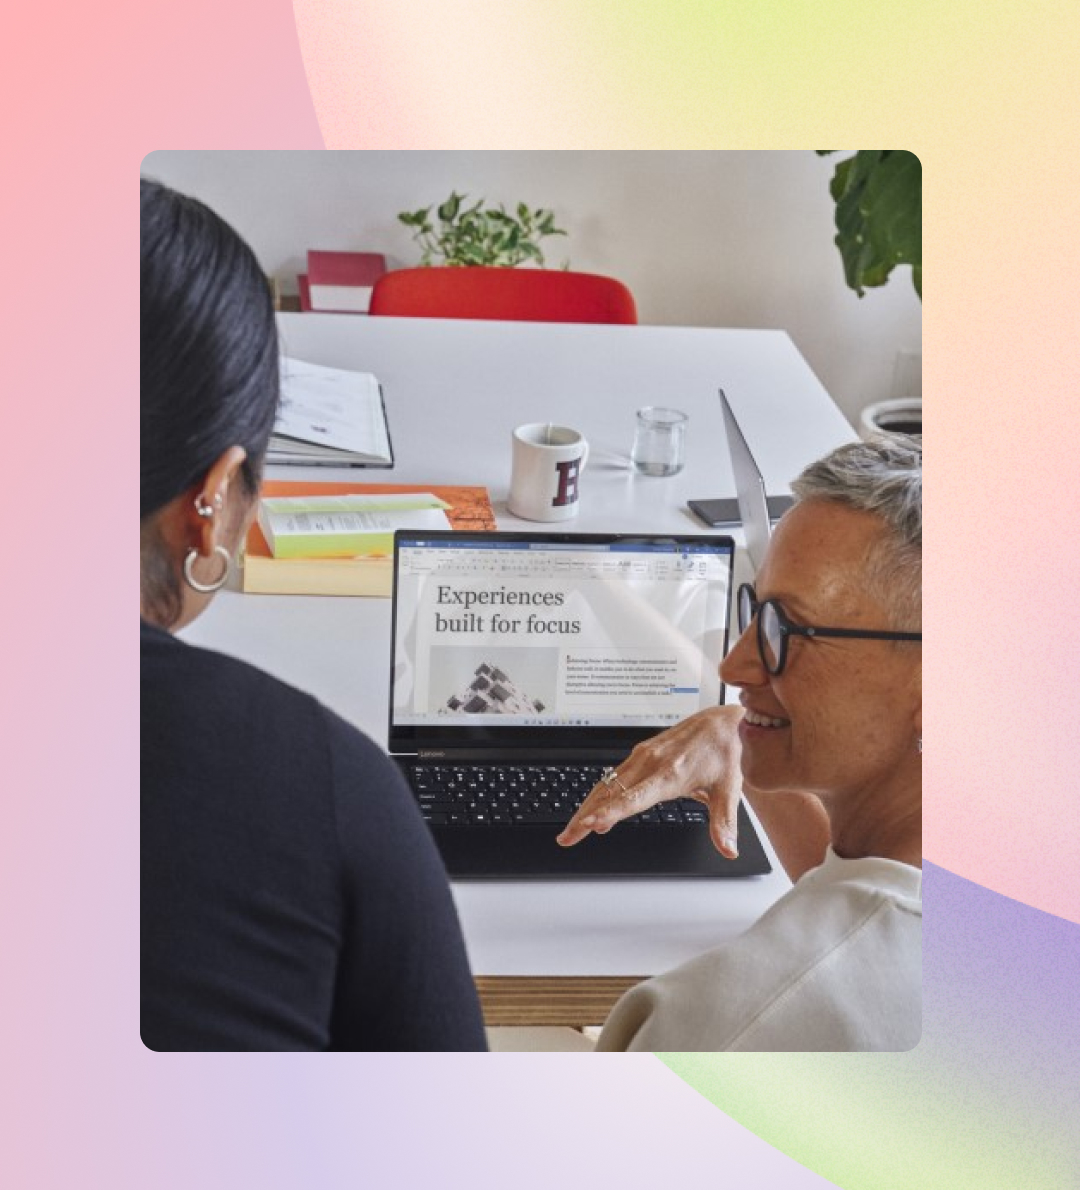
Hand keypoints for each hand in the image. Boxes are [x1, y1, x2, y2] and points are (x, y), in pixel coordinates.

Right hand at [556, 706, 744, 857]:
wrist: (721, 722)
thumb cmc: (725, 752)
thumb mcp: (729, 789)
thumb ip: (723, 823)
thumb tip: (728, 850)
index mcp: (672, 773)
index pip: (635, 797)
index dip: (612, 812)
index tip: (592, 825)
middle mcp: (652, 762)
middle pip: (610, 793)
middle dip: (585, 816)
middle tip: (567, 838)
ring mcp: (643, 756)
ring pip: (607, 784)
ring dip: (587, 807)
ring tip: (571, 830)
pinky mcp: (641, 753)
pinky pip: (613, 776)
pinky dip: (598, 794)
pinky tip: (592, 809)